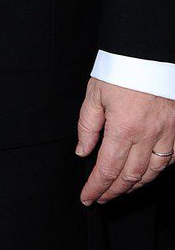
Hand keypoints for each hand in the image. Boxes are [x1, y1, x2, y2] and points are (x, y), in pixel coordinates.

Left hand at [76, 77, 174, 203]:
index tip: (87, 197)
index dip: (96, 187)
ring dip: (135, 185)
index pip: (107, 169)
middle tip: (101, 197)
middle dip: (113, 191)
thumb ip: (87, 125)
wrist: (147, 52)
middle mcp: (147, 135)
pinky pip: (170, 159)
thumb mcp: (94, 94)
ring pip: (152, 172)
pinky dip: (157, 170)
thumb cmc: (120, 70)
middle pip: (130, 176)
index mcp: (123, 128)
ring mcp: (166, 133)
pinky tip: (147, 172)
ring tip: (121, 189)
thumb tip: (83, 151)